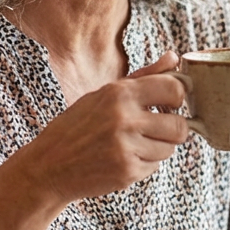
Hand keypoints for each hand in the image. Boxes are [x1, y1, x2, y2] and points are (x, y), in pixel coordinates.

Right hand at [24, 51, 189, 202]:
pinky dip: (144, 163)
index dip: (178, 97)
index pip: (174, 88)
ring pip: (169, 148)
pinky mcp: (127, 172)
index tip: (171, 103)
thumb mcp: (105, 94)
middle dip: (174, 129)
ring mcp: (126, 147)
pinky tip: (123, 158)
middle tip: (157, 129)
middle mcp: (124, 118)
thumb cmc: (78, 126)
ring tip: (134, 144)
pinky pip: (155, 166)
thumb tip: (174, 57)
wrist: (49, 165)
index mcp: (119, 93)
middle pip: (180, 126)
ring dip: (158, 148)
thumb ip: (144, 77)